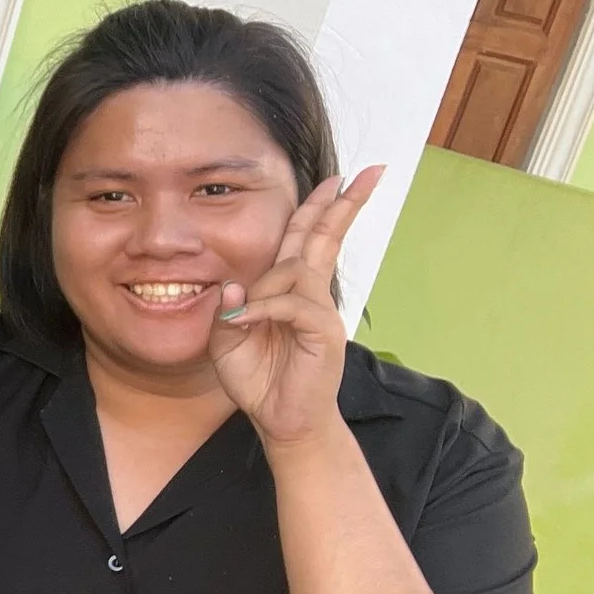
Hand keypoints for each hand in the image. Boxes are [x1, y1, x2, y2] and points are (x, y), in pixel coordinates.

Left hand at [211, 165, 383, 449]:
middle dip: (342, 204)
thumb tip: (234, 285)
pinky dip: (264, 309)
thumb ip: (228, 308)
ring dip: (264, 286)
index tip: (336, 179)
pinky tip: (244, 322)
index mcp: (290, 290)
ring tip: (241, 323)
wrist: (281, 421)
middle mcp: (310, 294)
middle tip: (367, 172)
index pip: (305, 239)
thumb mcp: (226, 340)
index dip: (318, 209)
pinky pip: (291, 303)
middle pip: (324, 238)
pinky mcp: (323, 331)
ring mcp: (321, 311)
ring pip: (295, 270)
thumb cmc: (258, 379)